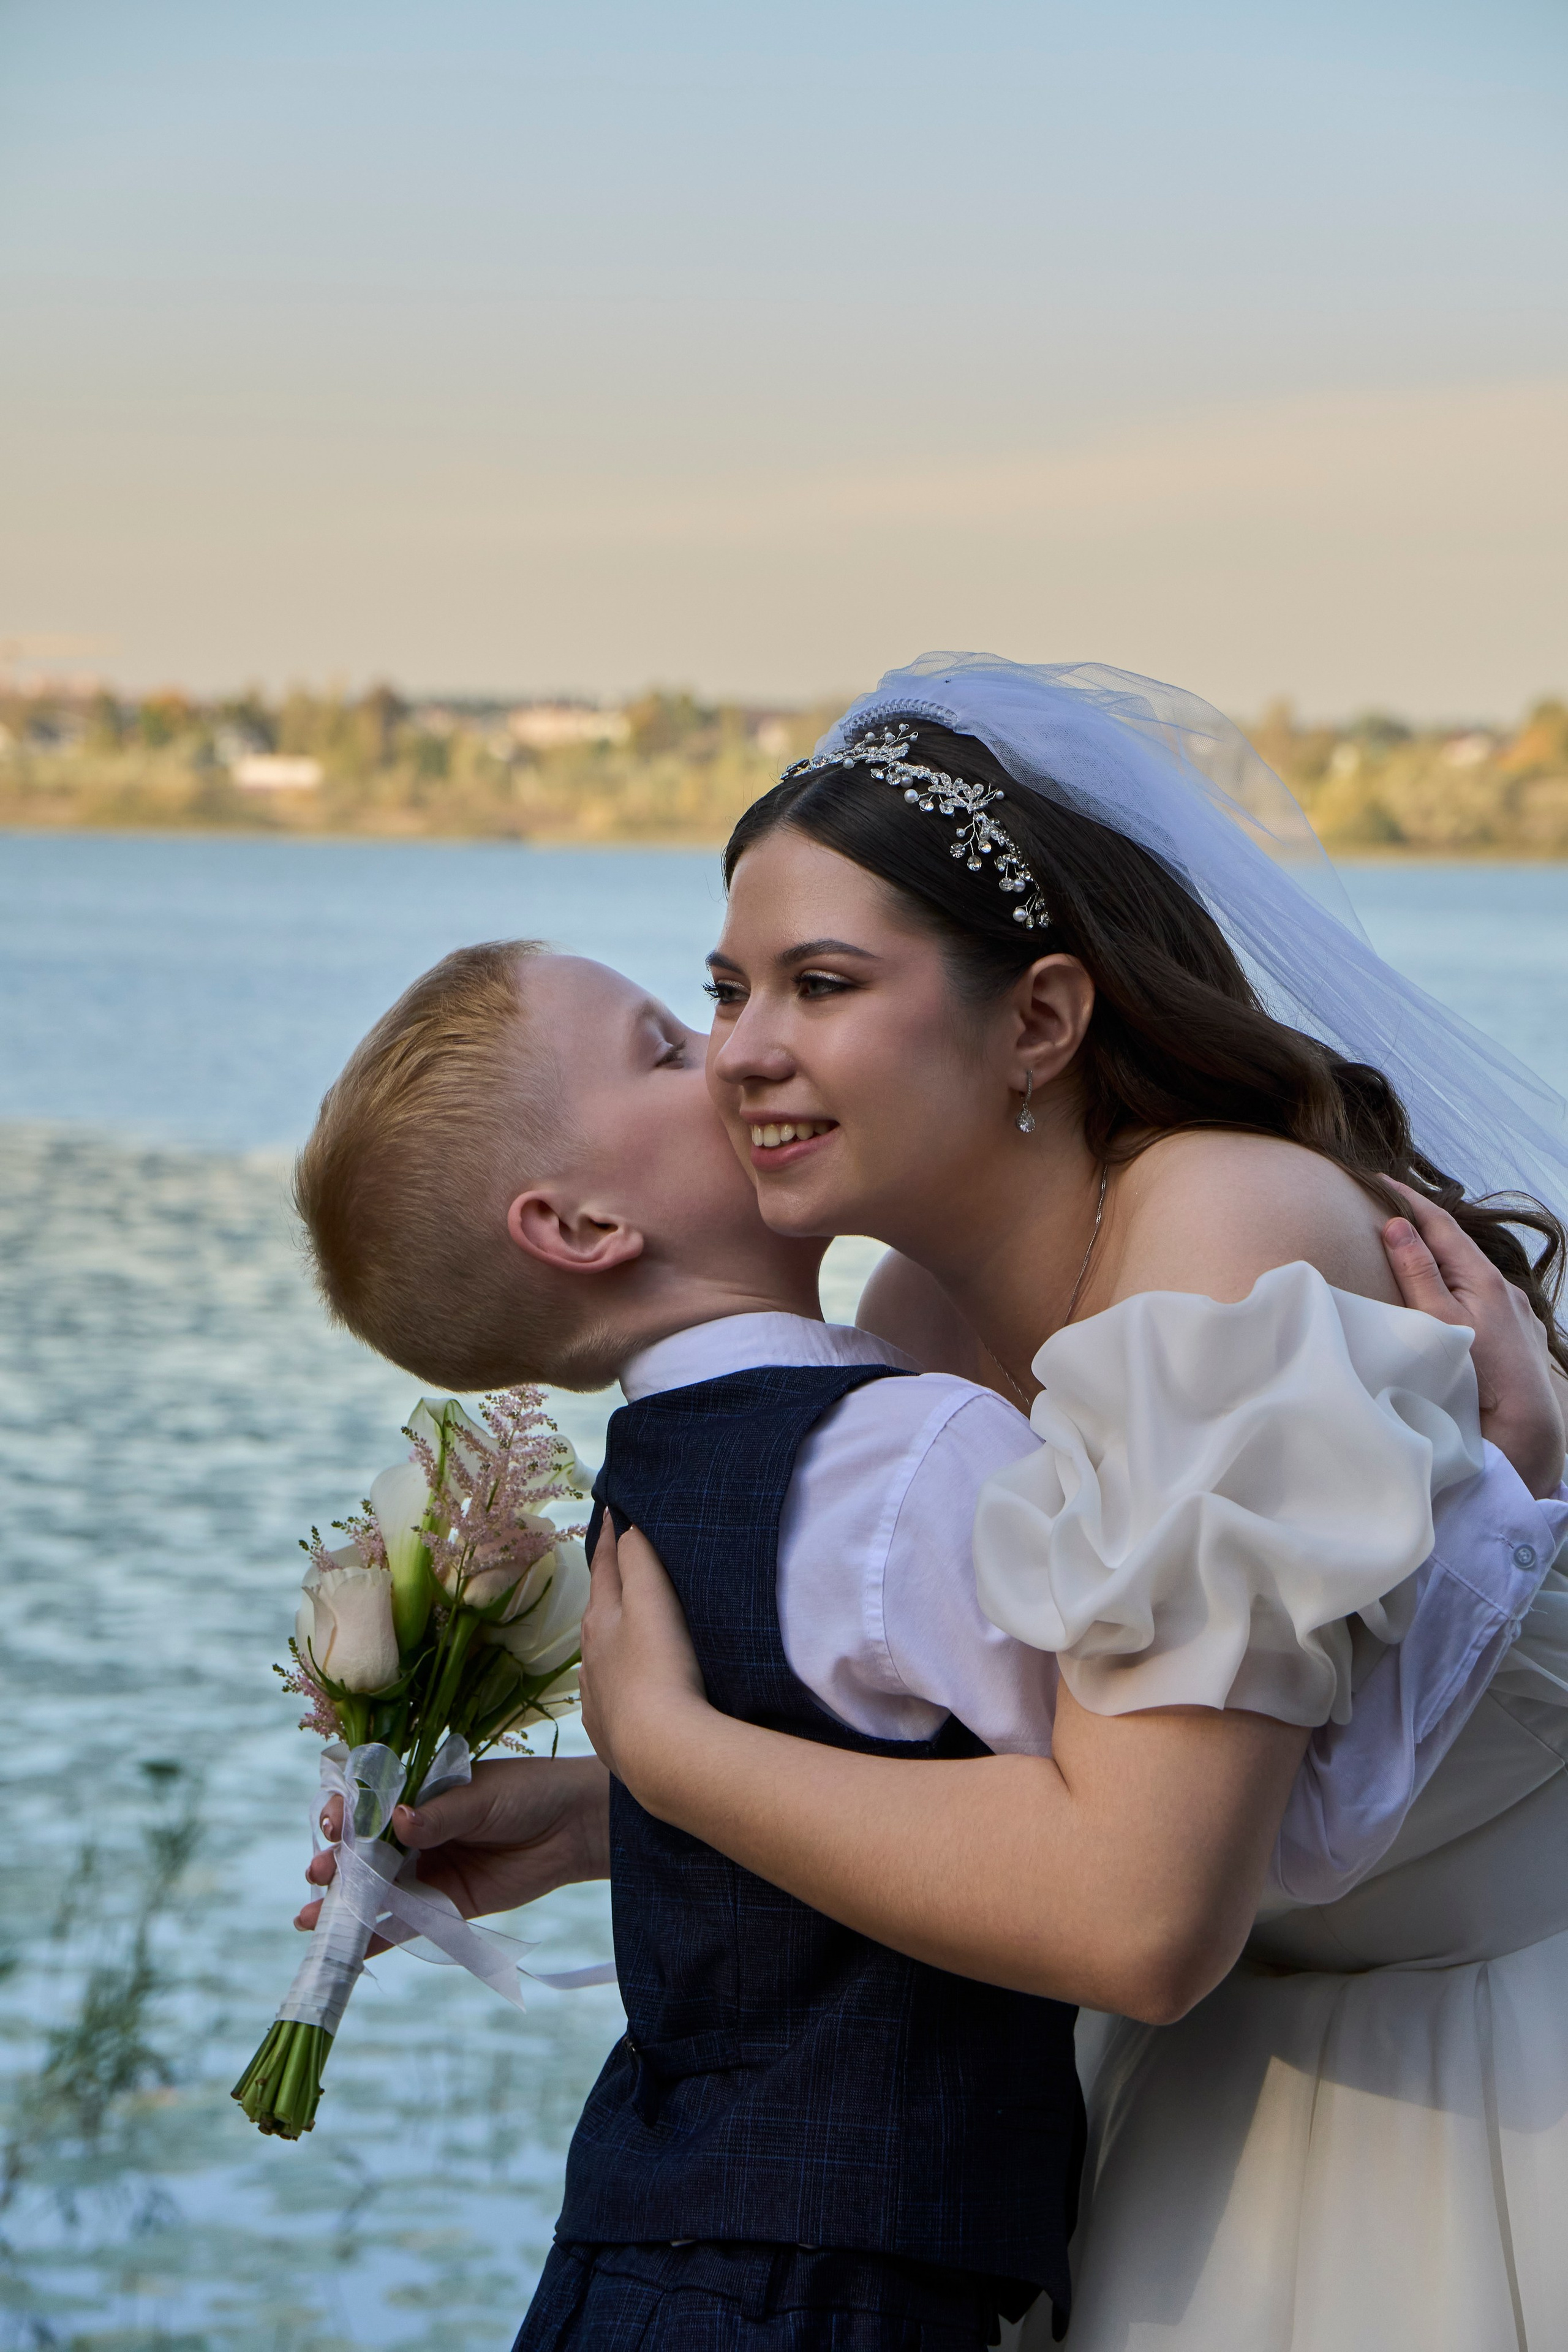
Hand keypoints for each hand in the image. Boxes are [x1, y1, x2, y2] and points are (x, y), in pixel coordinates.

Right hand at [294, 1754, 609, 1942]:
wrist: (575, 1827)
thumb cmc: (528, 1794)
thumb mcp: (481, 1796)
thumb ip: (439, 1814)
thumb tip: (398, 1819)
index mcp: (419, 1793)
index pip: (368, 1802)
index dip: (345, 1813)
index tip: (334, 1822)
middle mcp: (416, 1832)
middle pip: (365, 1850)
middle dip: (337, 1862)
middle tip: (319, 1873)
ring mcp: (429, 1869)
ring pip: (377, 1889)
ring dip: (344, 1903)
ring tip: (310, 1918)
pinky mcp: (447, 1904)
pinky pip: (405, 1923)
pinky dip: (376, 1937)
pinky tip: (348, 1948)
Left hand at [579, 1518, 707, 1797]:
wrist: (658, 1750)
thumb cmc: (660, 1666)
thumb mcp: (651, 1600)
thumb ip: (639, 1561)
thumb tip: (625, 1529)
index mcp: (601, 1618)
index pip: (605, 1567)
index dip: (610, 1539)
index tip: (611, 1511)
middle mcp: (590, 1654)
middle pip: (597, 1609)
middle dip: (607, 1584)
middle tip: (616, 1563)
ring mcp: (596, 1694)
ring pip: (597, 1653)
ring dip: (607, 1633)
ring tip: (621, 1624)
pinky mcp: (607, 1729)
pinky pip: (605, 1694)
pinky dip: (613, 1678)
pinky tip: (622, 1686)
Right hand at [1382, 1179, 1565, 1497]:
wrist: (1525, 1428)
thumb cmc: (1475, 1377)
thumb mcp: (1437, 1321)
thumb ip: (1417, 1272)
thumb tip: (1396, 1225)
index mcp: (1482, 1277)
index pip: (1439, 1224)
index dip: (1408, 1199)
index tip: (1378, 1178)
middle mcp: (1505, 1288)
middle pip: (1458, 1245)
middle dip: (1425, 1225)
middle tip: (1390, 1207)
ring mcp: (1516, 1311)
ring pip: (1473, 1272)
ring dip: (1444, 1258)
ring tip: (1415, 1252)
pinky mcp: (1521, 1333)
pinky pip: (1485, 1296)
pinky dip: (1461, 1286)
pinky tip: (1452, 1298)